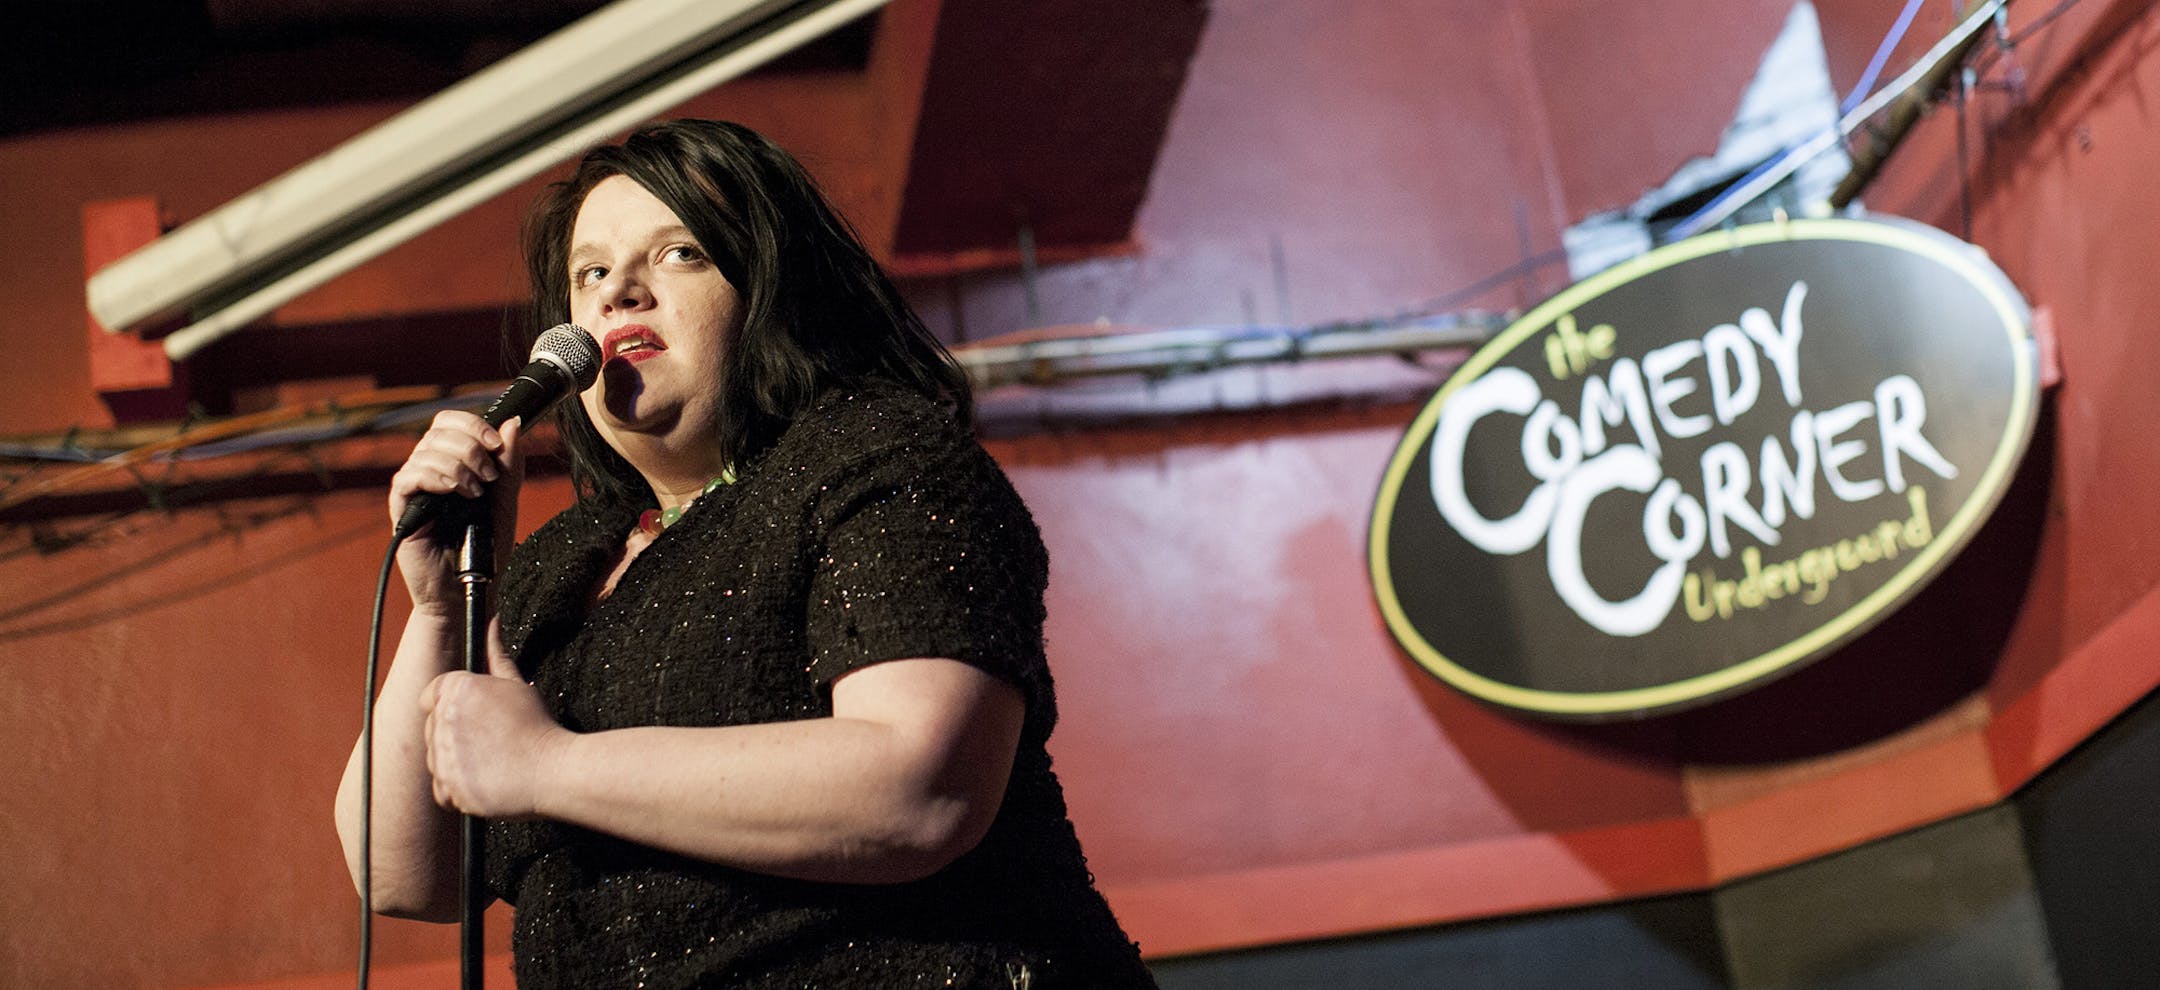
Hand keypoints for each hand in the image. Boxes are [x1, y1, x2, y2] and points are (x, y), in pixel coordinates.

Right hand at [389, 412, 524, 612]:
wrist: (472, 586)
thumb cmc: (487, 548)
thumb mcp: (506, 500)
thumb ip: (509, 464)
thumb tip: (513, 422)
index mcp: (454, 463)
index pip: (451, 422)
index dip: (472, 424)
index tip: (497, 445)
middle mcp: (431, 470)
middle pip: (438, 431)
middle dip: (470, 447)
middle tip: (488, 478)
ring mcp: (415, 489)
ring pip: (425, 452)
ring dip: (457, 467)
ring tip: (474, 494)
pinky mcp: (402, 509)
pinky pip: (407, 478)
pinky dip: (434, 477)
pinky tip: (453, 492)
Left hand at [418, 620, 565, 818]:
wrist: (551, 771)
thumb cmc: (537, 726)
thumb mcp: (517, 684)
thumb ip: (495, 654)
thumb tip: (491, 621)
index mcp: (457, 689)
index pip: (431, 694)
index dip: (449, 706)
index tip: (471, 716)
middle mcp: (443, 719)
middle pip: (432, 727)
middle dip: (454, 734)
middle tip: (490, 741)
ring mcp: (442, 755)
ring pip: (435, 758)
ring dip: (456, 761)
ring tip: (491, 761)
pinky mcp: (447, 786)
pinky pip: (441, 787)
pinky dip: (457, 787)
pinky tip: (485, 779)